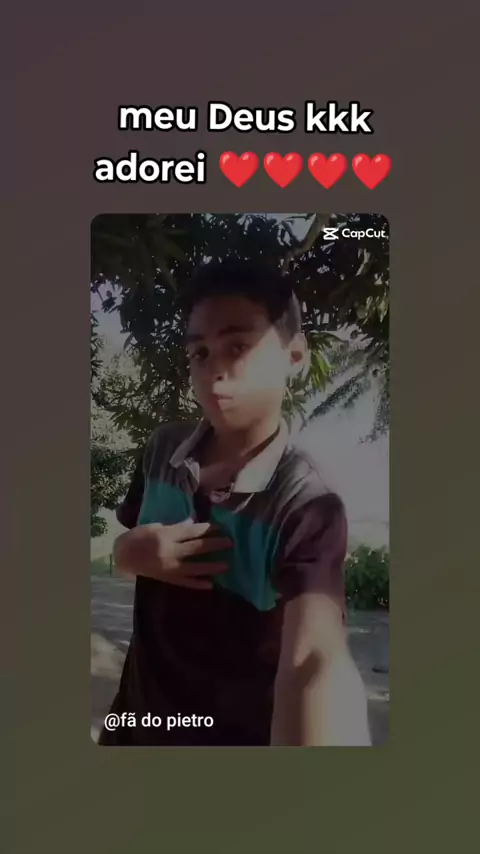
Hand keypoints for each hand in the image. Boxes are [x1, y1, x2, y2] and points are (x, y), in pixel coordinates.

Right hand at [113, 519, 230, 589]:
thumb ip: (174, 527)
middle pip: (196, 548)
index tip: (221, 528)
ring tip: (226, 565)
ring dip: (211, 566)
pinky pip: (184, 582)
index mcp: (166, 535)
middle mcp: (169, 551)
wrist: (122, 555)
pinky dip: (197, 584)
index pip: (191, 532)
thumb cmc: (138, 537)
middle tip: (230, 543)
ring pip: (194, 567)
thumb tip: (192, 525)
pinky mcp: (166, 579)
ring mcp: (168, 567)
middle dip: (214, 545)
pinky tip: (211, 584)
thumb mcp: (155, 526)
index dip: (207, 529)